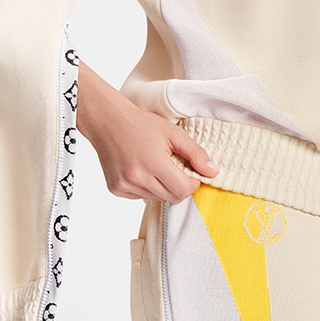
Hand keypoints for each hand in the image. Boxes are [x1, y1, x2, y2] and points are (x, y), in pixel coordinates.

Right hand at [77, 62, 217, 201]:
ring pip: (157, 199)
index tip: (190, 172)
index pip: (183, 190)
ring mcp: (125, 186)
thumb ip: (195, 153)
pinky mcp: (116, 190)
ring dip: (162, 187)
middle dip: (179, 186)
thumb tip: (213, 172)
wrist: (106, 121)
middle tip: (174, 167)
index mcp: (153, 163)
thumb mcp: (172, 133)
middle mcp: (137, 179)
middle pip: (172, 197)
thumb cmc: (140, 124)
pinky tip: (141, 170)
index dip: (192, 183)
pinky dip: (147, 188)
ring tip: (155, 166)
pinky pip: (141, 196)